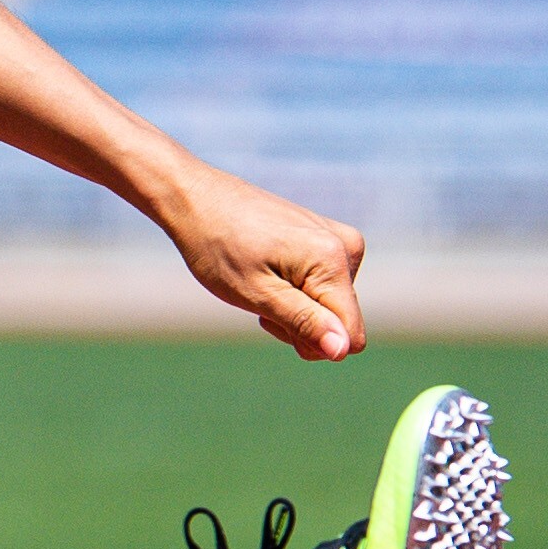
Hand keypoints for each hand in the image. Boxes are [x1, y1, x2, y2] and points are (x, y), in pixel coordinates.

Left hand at [164, 165, 367, 359]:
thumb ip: (305, 323)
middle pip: (340, 322)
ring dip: (294, 307)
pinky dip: (294, 289)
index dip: (312, 342)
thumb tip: (342, 350)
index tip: (273, 320)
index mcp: (334, 260)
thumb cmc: (219, 246)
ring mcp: (338, 240)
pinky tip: (266, 271)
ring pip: (330, 306)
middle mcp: (347, 247)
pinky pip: (323, 286)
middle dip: (300, 324)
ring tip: (259, 281)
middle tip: (260, 300)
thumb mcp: (258, 294)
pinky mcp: (326, 238)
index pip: (350, 336)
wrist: (196, 198)